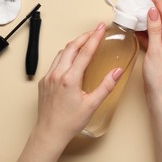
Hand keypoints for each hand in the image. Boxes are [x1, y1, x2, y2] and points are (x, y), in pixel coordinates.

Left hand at [35, 22, 122, 143]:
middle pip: (71, 47)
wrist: (49, 133)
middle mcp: (57, 74)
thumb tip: (117, 72)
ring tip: (85, 40)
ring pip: (61, 52)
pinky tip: (71, 57)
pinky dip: (65, 54)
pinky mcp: (44, 81)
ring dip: (74, 44)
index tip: (100, 28)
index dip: (94, 37)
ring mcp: (48, 77)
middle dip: (84, 36)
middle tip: (95, 30)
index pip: (85, 52)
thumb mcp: (92, 105)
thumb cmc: (69, 122)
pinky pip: (55, 61)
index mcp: (70, 79)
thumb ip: (106, 86)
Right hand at [136, 0, 161, 102]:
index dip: (157, 1)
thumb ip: (153, 30)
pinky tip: (136, 26)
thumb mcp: (155, 51)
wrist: (160, 96)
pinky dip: (144, 31)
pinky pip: (152, 37)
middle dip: (151, 8)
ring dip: (146, 20)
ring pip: (156, 28)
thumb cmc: (160, 77)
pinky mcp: (161, 51)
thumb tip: (152, 12)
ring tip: (136, 10)